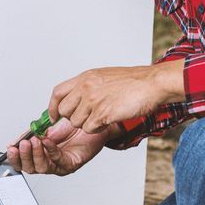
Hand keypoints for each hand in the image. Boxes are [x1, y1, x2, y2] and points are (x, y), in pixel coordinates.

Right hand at [4, 118, 120, 175]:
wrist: (92, 124)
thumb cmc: (73, 128)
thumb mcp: (46, 129)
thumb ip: (32, 134)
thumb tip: (17, 140)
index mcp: (41, 155)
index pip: (24, 162)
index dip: (15, 157)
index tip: (11, 148)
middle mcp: (50, 163)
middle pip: (30, 168)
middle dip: (24, 156)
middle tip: (23, 144)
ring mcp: (60, 165)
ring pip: (42, 167)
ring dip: (35, 154)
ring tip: (34, 141)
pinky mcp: (71, 164)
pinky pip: (57, 160)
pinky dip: (50, 150)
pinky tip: (47, 141)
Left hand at [48, 61, 184, 132]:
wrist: (151, 83)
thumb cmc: (133, 81)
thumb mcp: (103, 76)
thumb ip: (87, 86)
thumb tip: (75, 99)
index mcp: (85, 77)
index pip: (57, 93)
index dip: (52, 107)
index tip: (54, 116)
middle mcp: (86, 88)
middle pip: (64, 111)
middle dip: (73, 118)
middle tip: (88, 117)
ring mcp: (93, 100)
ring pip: (76, 122)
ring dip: (88, 124)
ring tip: (102, 116)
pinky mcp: (103, 113)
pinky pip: (89, 128)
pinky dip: (97, 129)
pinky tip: (108, 120)